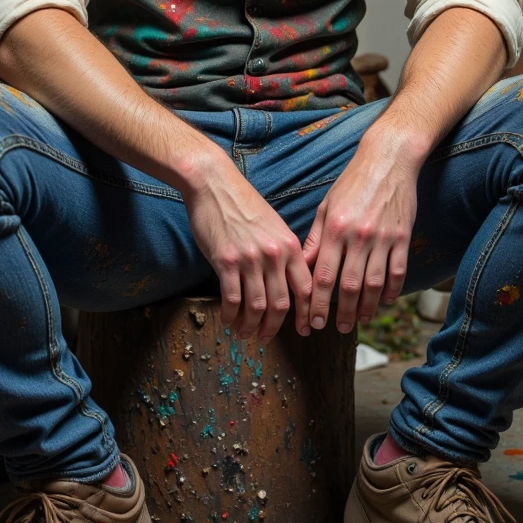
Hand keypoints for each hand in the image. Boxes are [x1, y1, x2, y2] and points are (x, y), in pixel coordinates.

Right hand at [182, 156, 311, 342]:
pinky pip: (232, 299)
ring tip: (244, 334)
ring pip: (257, 307)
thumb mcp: (274, 225)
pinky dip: (231, 316)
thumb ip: (283, 252)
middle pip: (282, 304)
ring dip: (251, 327)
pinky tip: (228, 321)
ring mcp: (250, 259)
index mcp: (290, 246)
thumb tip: (286, 282)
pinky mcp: (226, 261)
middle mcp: (274, 255)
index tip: (304, 329)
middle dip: (274, 327)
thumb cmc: (243, 204)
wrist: (215, 184)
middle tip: (266, 338)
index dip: (307, 313)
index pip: (306, 288)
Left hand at [302, 132, 420, 333]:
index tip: (313, 322)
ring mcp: (383, 238)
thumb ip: (316, 239)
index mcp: (335, 229)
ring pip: (375, 284)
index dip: (317, 303)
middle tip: (336, 328)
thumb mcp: (327, 206)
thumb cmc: (352, 182)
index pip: (324, 276)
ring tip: (359, 321)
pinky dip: (393, 291)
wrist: (388, 160)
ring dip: (366, 308)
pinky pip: (398, 272)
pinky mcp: (403, 237)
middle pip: (349, 286)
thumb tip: (303, 268)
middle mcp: (358, 236)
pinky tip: (386, 302)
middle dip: (341, 312)